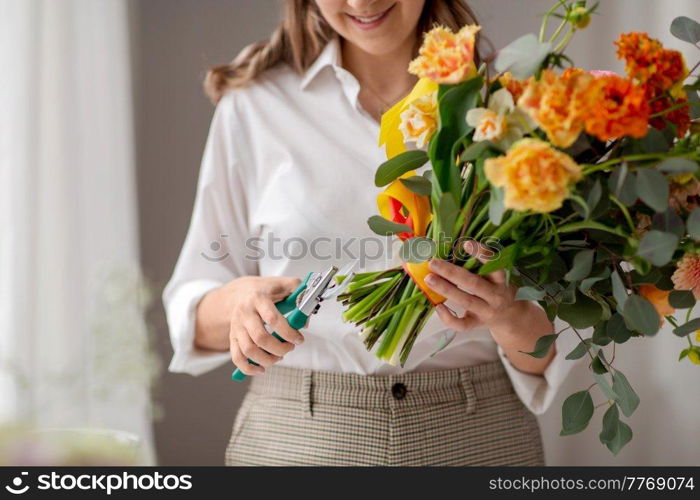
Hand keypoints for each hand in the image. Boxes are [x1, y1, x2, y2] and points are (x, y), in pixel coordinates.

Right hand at [225, 276, 304, 375]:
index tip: (299, 339)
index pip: (273, 319)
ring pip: (248, 350)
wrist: (241, 292)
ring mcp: (237, 326)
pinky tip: (261, 369)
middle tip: (290, 347)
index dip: (288, 332)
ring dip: (267, 359)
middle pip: (260, 338)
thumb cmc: (265, 290)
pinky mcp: (232, 337)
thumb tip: (303, 321)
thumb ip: (299, 295)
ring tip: (279, 356)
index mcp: (258, 299)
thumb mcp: (283, 284)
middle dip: (279, 348)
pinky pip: (237, 357)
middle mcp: (245, 313)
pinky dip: (248, 368)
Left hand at [424, 241, 555, 374]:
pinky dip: (448, 317)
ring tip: (429, 279)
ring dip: (446, 289)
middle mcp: (495, 296)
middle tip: (433, 262)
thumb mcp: (495, 276)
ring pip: (466, 301)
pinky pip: (462, 324)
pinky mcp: (477, 324)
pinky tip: (437, 306)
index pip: (495, 266)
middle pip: (474, 283)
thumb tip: (448, 249)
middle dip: (452, 272)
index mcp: (501, 280)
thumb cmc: (495, 289)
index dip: (482, 254)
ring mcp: (487, 312)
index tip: (466, 244)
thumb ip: (479, 265)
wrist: (509, 316)